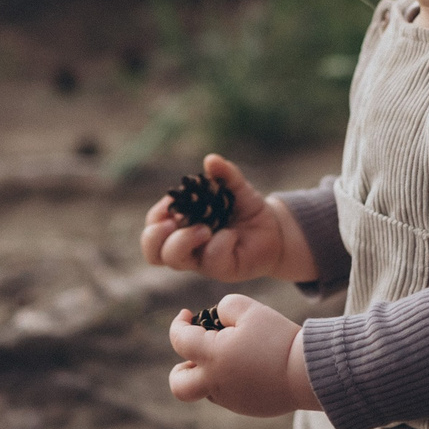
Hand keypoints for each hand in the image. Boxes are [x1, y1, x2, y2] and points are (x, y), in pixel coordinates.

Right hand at [140, 154, 316, 283]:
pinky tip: (233, 234)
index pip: (153, 228)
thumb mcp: (238, 188)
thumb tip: (211, 160)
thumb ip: (225, 175)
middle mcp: (187, 247)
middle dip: (154, 237)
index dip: (155, 218)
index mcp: (182, 227)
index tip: (170, 201)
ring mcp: (202, 260)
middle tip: (172, 224)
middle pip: (152, 253)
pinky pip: (212, 259)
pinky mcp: (222, 269)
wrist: (276, 231)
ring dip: (183, 241)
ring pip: (174, 260)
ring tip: (203, 229)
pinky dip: (220, 242)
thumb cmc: (248, 210)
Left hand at [168, 295, 319, 417]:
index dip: (178, 324)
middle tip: (194, 354)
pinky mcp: (249, 407)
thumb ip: (225, 307)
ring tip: (234, 353)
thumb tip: (215, 319)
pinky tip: (251, 366)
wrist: (309, 373)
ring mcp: (232, 400)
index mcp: (212, 357)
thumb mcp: (250, 310)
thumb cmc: (279, 338)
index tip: (187, 314)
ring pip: (206, 389)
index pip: (179, 340)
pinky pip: (229, 395)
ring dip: (210, 372)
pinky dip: (231, 380)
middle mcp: (216, 383)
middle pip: (179, 385)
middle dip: (180, 368)